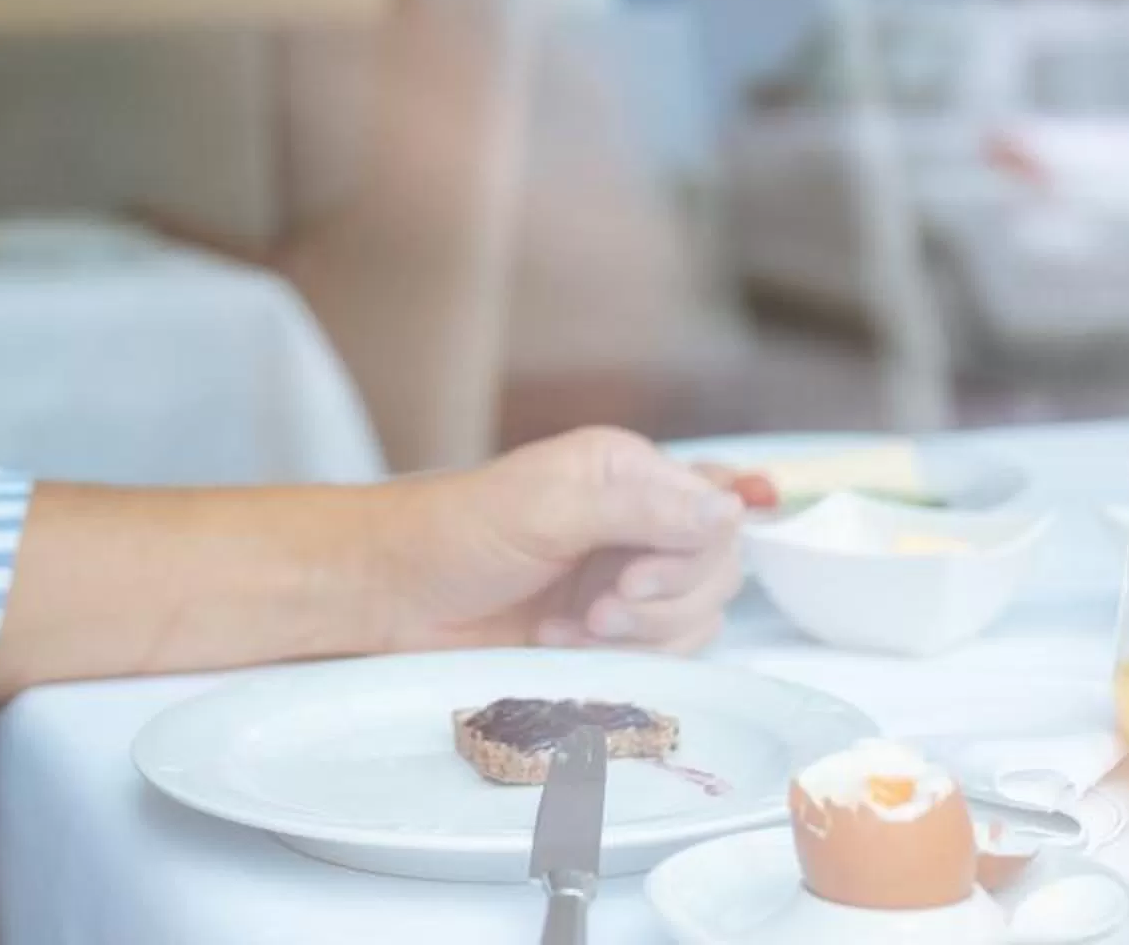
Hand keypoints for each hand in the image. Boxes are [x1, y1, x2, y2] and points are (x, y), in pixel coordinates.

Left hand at [370, 429, 747, 656]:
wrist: (396, 597)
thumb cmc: (456, 535)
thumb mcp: (547, 511)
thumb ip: (640, 511)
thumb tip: (731, 507)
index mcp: (628, 471)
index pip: (714, 512)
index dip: (690, 554)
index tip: (632, 578)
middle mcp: (638, 519)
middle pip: (716, 570)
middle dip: (661, 602)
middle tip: (596, 608)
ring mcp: (626, 575)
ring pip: (696, 617)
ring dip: (638, 634)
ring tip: (571, 627)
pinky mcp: (611, 627)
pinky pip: (664, 652)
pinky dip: (621, 657)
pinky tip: (562, 642)